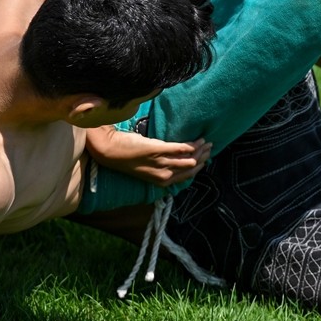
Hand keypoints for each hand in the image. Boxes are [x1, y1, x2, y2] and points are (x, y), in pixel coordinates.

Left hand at [86, 128, 211, 186]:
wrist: (111, 151)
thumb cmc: (127, 157)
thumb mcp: (147, 166)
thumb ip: (161, 165)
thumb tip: (176, 158)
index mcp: (161, 181)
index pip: (186, 176)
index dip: (198, 167)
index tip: (205, 158)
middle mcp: (164, 175)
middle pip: (191, 168)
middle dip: (203, 158)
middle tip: (209, 148)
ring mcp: (161, 163)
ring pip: (190, 159)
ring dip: (201, 150)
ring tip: (206, 142)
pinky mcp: (158, 150)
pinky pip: (182, 148)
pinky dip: (192, 144)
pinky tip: (197, 139)